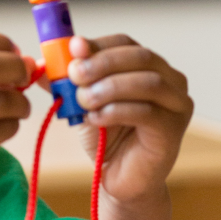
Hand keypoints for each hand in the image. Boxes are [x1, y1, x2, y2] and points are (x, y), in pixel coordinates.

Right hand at [0, 29, 35, 199]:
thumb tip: (24, 59)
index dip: (1, 42)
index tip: (13, 51)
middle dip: (17, 67)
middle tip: (25, 74)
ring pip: (1, 100)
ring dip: (21, 102)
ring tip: (19, 106)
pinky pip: (1, 130)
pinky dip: (12, 124)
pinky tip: (6, 125)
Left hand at [65, 35, 192, 219]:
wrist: (119, 176)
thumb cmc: (104, 132)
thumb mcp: (81, 99)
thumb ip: (67, 79)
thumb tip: (43, 61)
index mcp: (148, 64)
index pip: (125, 43)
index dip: (98, 44)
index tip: (72, 49)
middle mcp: (170, 79)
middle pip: (140, 57)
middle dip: (102, 63)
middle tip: (75, 74)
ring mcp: (177, 104)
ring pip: (147, 83)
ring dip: (109, 87)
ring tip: (83, 100)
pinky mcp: (173, 130)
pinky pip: (146, 112)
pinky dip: (115, 111)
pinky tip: (95, 118)